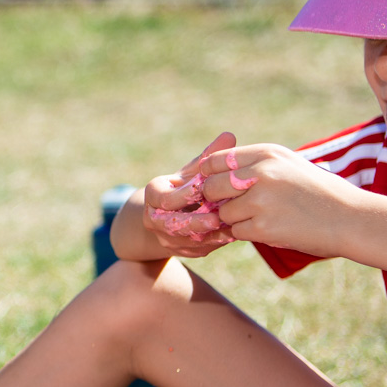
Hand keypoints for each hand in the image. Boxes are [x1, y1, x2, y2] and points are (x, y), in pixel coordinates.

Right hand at [141, 133, 239, 257]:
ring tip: (231, 228)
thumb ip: (208, 156)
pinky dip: (213, 243)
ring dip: (208, 235)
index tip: (203, 189)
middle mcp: (154, 218)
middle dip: (194, 222)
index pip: (164, 198)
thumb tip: (229, 136)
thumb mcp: (193, 170)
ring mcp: (164, 237)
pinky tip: (232, 235)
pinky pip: (196, 250)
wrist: (170, 212)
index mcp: (154, 195)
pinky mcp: (178, 250)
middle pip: (172, 223)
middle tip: (217, 219)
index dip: (183, 195)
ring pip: (185, 240)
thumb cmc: (185, 185)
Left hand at [195, 142, 362, 256]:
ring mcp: (260, 200)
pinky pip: (237, 231)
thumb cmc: (317, 191)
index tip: (214, 186)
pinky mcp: (263, 227)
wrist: (350, 218)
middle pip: (211, 187)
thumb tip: (212, 172)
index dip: (208, 175)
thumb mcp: (288, 164)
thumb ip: (254, 164)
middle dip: (216, 200)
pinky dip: (247, 233)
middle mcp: (260, 173)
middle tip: (232, 206)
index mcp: (266, 154)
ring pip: (223, 212)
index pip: (214, 160)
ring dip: (234, 219)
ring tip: (261, 217)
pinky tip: (269, 228)